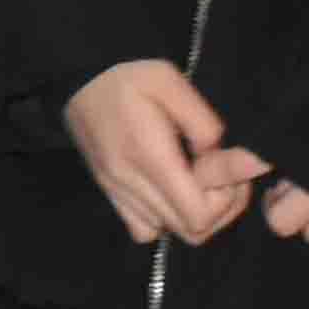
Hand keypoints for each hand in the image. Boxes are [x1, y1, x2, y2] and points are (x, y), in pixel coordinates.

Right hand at [64, 60, 266, 247]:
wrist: (79, 76)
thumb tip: (221, 157)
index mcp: (150, 156)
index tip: (228, 164)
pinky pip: (144, 230)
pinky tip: (170, 191)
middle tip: (222, 173)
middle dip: (219, 207)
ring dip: (195, 213)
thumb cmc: (129, 75)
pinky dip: (165, 219)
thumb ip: (203, 124)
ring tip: (199, 180)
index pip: (199, 214)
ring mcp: (117, 192)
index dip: (227, 198)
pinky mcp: (110, 192)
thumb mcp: (172, 82)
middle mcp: (131, 183)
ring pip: (171, 232)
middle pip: (192, 232)